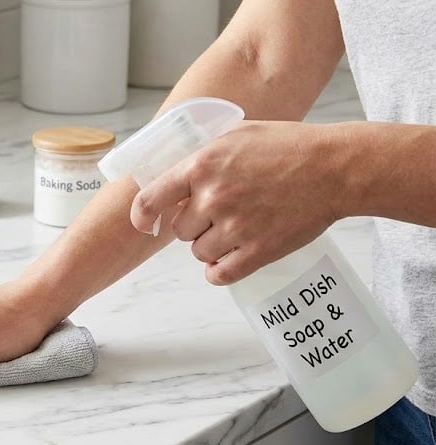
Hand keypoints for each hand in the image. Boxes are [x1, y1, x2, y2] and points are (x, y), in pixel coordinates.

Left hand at [130, 120, 344, 284]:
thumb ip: (204, 155)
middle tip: (220, 213)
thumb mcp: (237, 134)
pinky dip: (219, 271)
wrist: (336, 168)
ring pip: (198, 252)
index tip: (146, 223)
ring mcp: (235, 227)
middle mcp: (213, 198)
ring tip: (234, 230)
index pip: (151, 199)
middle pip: (180, 229)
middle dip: (195, 224)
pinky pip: (219, 274)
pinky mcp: (257, 251)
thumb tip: (176, 172)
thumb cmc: (290, 146)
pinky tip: (226, 262)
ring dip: (210, 246)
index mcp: (202, 166)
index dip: (144, 215)